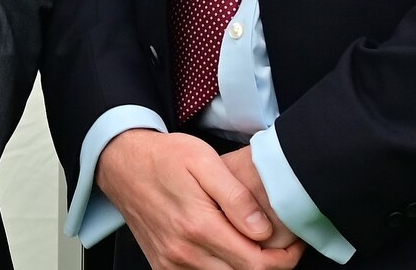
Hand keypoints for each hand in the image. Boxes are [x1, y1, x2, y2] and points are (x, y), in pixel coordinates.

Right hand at [94, 130, 304, 269]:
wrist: (120, 163)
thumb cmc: (163, 157)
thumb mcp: (203, 160)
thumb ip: (235, 196)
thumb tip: (263, 229)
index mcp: (198, 225)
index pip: (257, 264)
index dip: (285, 259)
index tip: (294, 244)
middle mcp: (184, 251)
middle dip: (267, 262)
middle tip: (278, 243)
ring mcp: (172, 262)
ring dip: (242, 265)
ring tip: (249, 241)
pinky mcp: (163, 266)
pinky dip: (220, 267)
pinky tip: (224, 247)